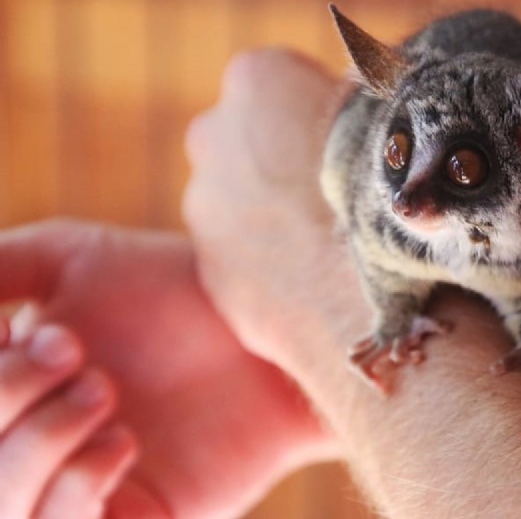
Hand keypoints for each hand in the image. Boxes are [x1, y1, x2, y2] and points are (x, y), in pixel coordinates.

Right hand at [0, 221, 335, 516]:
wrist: (262, 328)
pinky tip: (124, 440)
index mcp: (10, 396)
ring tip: (103, 389)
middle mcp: (33, 448)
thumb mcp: (68, 259)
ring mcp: (78, 495)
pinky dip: (77, 485)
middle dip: (2, 396)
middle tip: (72, 349)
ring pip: (2, 506)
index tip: (27, 331)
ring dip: (36, 442)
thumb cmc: (171, 288)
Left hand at [184, 49, 370, 374]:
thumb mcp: (384, 119)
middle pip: (246, 141)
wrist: (369, 294)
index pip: (282, 83)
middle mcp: (213, 136)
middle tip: (329, 193)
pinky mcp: (209, 270)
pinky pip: (239, 258)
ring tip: (322, 241)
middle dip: (276, 161)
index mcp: (256, 82)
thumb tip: (349, 105)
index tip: (344, 143)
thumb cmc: (391, 198)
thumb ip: (347, 103)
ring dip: (268, 216)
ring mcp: (204, 207)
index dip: (316, 112)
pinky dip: (267, 265)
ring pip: (236, 202)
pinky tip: (308, 276)